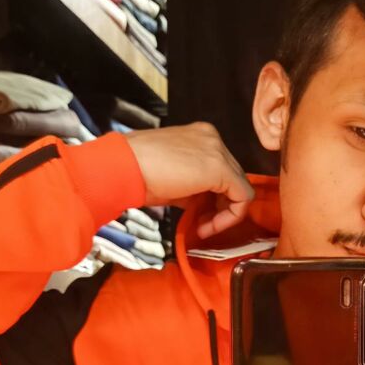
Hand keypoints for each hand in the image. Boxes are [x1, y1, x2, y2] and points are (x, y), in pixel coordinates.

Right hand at [126, 122, 254, 237]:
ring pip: (240, 187)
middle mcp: (213, 139)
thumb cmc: (137, 172)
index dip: (214, 198)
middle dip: (220, 207)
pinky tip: (207, 226)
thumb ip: (193, 186)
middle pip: (233, 178)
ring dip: (224, 214)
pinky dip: (229, 217)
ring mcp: (218, 150)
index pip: (222, 170)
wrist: (123, 166)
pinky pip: (242, 196)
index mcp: (201, 136)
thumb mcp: (172, 178)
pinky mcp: (220, 167)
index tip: (197, 216)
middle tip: (200, 224)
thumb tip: (202, 203)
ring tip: (202, 227)